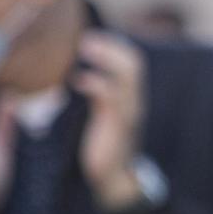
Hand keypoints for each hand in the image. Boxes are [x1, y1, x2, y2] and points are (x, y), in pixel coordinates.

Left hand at [74, 31, 147, 210]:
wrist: (114, 177)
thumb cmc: (104, 144)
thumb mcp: (103, 115)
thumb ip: (99, 94)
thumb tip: (78, 74)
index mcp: (131, 98)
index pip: (132, 62)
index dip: (115, 45)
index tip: (91, 36)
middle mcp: (134, 102)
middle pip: (134, 63)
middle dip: (111, 47)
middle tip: (85, 39)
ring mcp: (129, 112)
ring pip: (128, 75)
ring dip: (105, 58)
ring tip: (84, 49)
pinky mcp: (119, 125)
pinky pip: (112, 97)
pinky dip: (96, 83)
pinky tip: (78, 80)